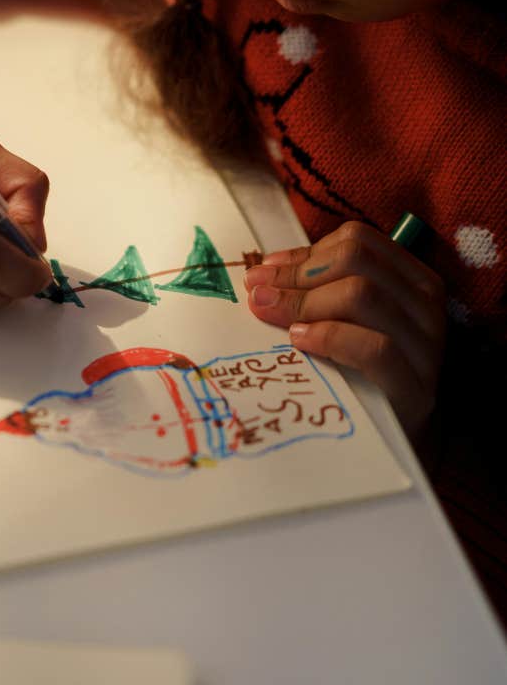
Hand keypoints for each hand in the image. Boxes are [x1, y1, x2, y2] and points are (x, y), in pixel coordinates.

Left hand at [243, 221, 445, 438]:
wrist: (398, 442)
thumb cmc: (364, 375)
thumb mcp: (345, 324)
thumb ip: (317, 291)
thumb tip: (264, 272)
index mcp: (413, 280)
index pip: (359, 241)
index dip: (305, 252)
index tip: (266, 271)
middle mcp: (426, 307)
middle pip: (357, 263)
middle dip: (298, 275)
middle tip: (257, 293)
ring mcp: (426, 347)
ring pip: (363, 295)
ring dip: (304, 301)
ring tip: (269, 314)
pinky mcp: (416, 389)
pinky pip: (374, 348)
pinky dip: (329, 337)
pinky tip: (299, 341)